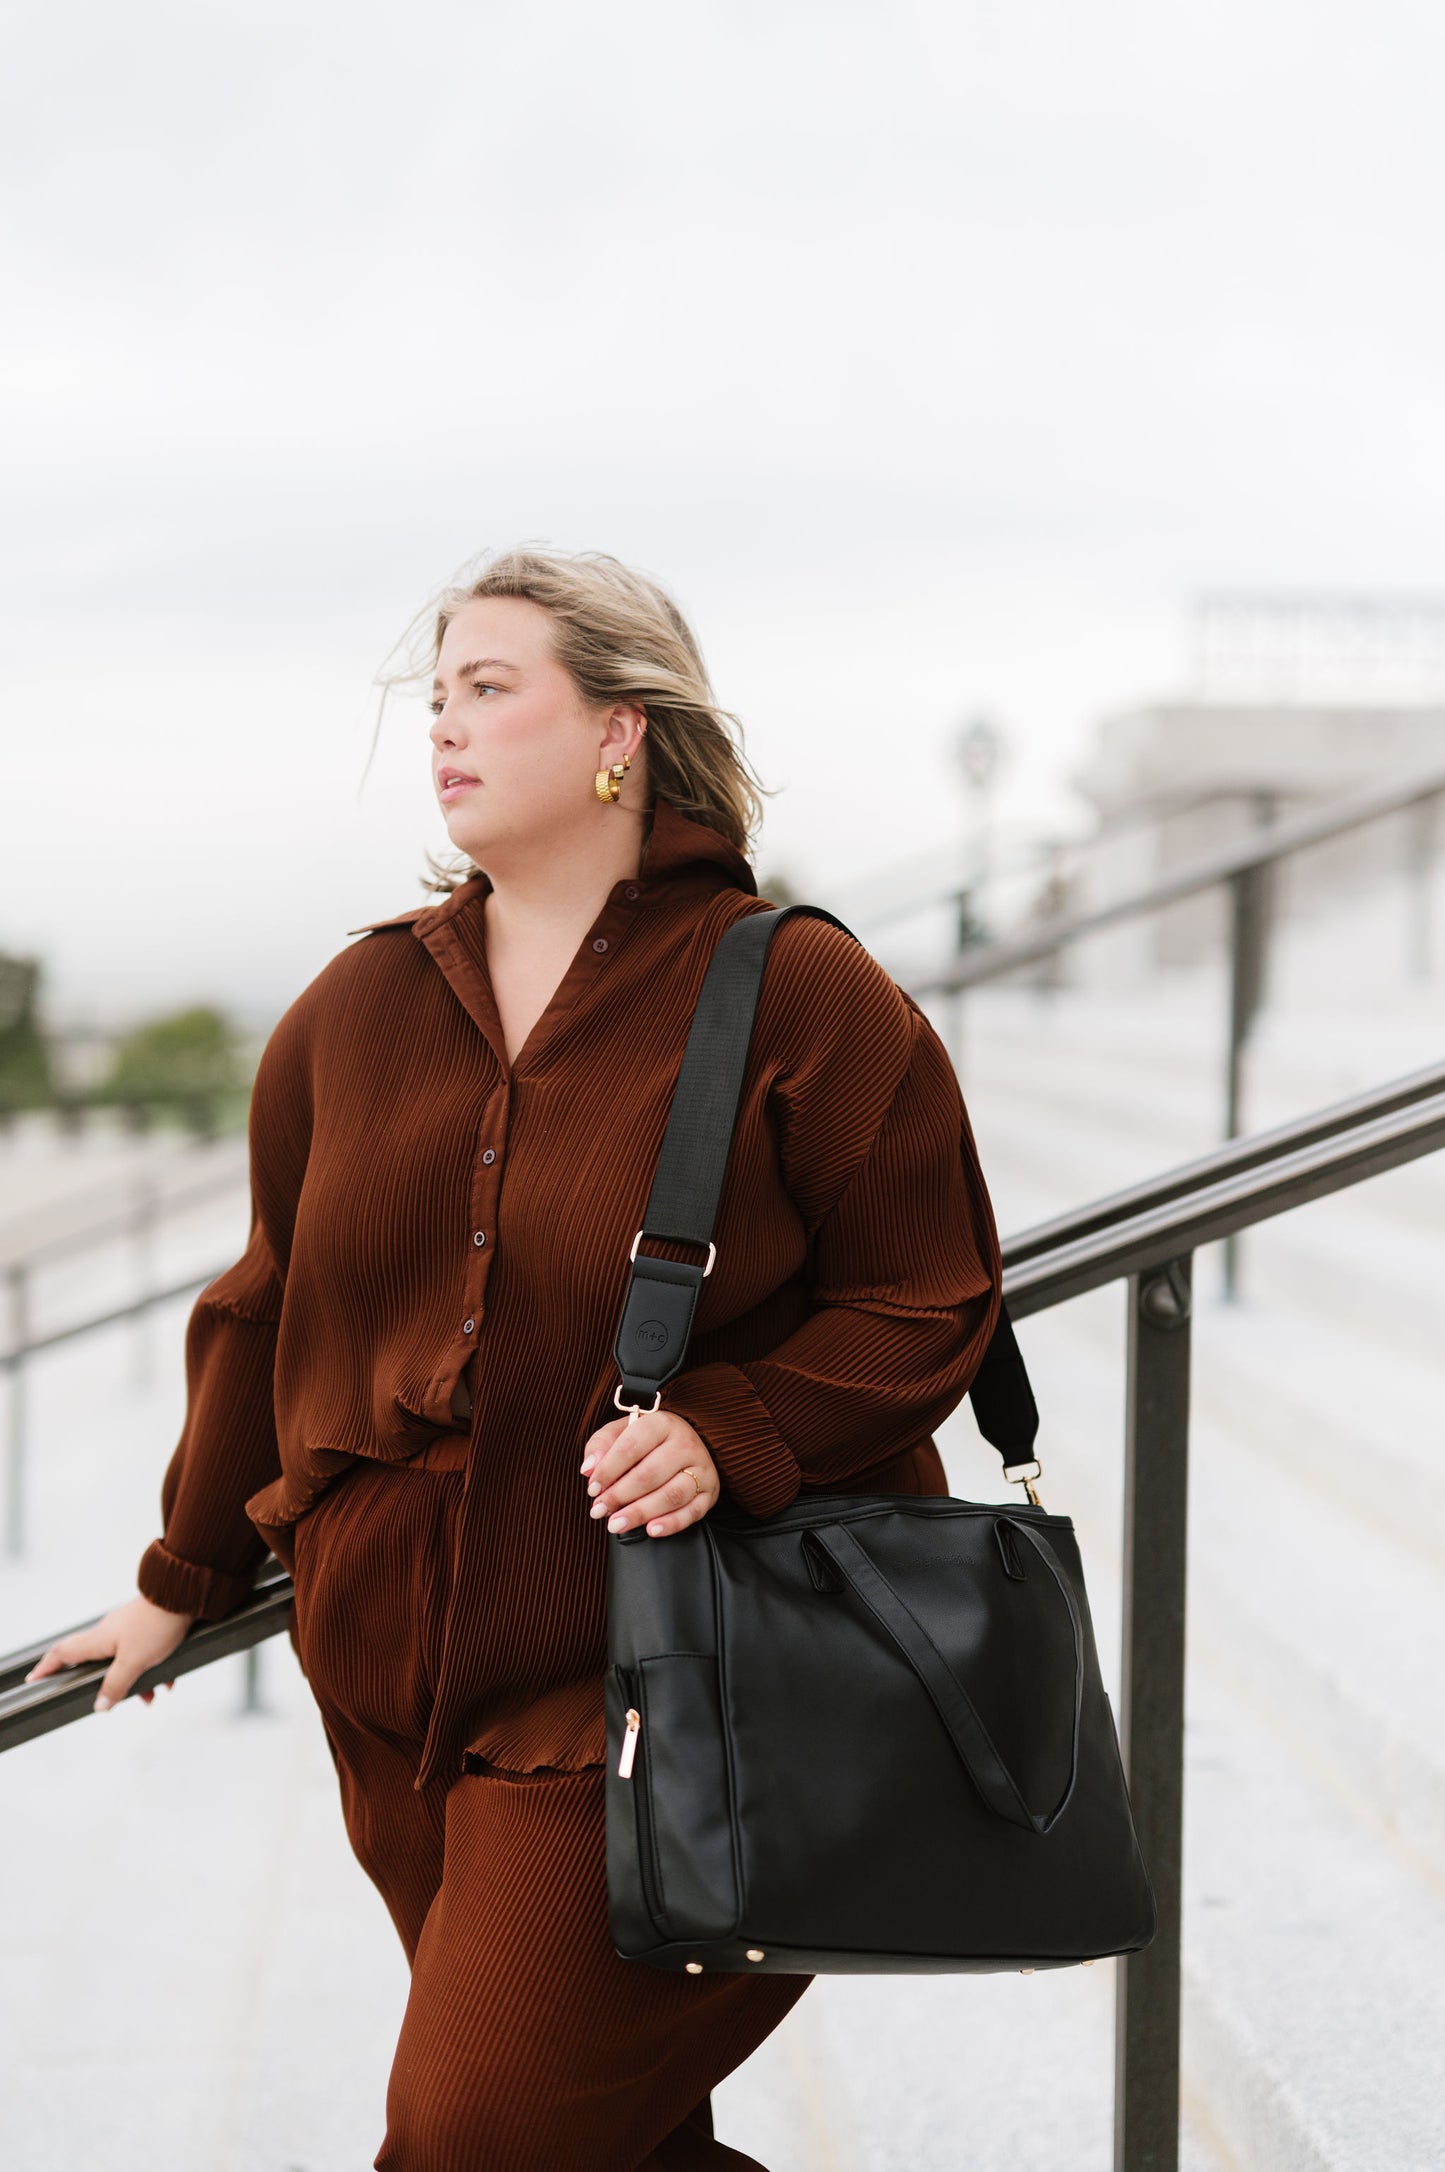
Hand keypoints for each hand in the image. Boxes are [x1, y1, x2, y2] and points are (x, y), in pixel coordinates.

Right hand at [24, 1595, 195, 1712]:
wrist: (185, 1595)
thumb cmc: (156, 1624)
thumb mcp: (134, 1662)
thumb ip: (116, 1685)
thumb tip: (99, 1705)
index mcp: (99, 1639)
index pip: (63, 1653)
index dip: (47, 1666)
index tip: (35, 1678)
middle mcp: (109, 1632)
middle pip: (96, 1662)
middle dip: (106, 1685)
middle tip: (112, 1700)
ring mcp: (128, 1628)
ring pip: (124, 1661)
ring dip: (136, 1680)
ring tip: (151, 1695)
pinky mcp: (146, 1626)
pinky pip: (143, 1653)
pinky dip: (152, 1668)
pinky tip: (168, 1680)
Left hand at [581, 1407, 720, 1537]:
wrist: (688, 1444)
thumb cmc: (649, 1440)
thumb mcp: (623, 1431)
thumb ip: (601, 1445)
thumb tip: (589, 1468)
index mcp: (663, 1423)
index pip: (631, 1447)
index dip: (608, 1470)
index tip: (592, 1488)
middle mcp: (686, 1444)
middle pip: (650, 1474)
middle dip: (619, 1496)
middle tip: (599, 1511)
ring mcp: (701, 1469)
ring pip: (671, 1495)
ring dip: (641, 1513)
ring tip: (616, 1524)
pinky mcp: (710, 1492)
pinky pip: (692, 1512)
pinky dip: (671, 1524)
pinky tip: (651, 1530)